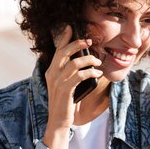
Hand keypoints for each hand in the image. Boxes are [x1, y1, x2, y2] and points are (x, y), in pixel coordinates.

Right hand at [42, 25, 101, 148]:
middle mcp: (52, 74)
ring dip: (89, 60)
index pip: (57, 50)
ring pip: (74, 63)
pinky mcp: (65, 89)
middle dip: (77, 44)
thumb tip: (83, 61)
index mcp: (50, 71)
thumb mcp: (64, 85)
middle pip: (64, 52)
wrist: (58, 121)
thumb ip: (69, 74)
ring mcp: (58, 81)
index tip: (71, 27)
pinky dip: (91, 72)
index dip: (64, 38)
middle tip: (89, 41)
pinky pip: (79, 75)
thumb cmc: (65, 103)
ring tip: (98, 62)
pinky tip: (98, 72)